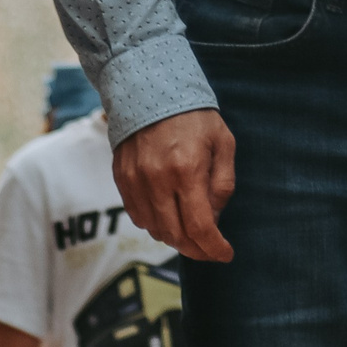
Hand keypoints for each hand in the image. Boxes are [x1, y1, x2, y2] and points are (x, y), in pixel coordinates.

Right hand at [114, 110, 234, 262]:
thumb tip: (215, 218)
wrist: (150, 91)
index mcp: (188, 170)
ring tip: (190, 231)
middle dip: (196, 249)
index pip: (200, 227)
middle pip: (176, 236)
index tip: (225, 254)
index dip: (214, 248)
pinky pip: (138, 217)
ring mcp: (136, 182)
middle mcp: (158, 180)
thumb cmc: (194, 117)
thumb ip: (222, 183)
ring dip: (176, 238)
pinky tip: (169, 215)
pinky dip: (155, 224)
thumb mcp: (222, 143)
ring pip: (156, 230)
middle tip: (209, 249)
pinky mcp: (122, 180)